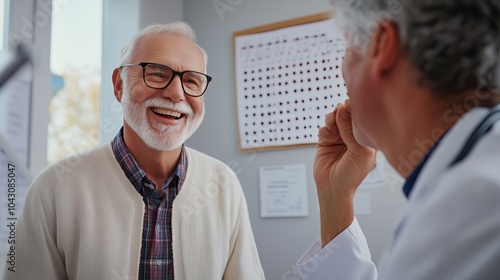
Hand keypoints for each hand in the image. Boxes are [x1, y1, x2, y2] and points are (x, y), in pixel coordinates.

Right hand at [314, 100, 375, 245]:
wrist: (333, 188)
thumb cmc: (352, 175)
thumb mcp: (360, 151)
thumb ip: (351, 130)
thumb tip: (341, 109)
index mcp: (366, 136)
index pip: (362, 116)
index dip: (356, 108)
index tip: (350, 104)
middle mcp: (352, 135)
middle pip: (346, 112)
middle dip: (341, 112)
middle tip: (339, 116)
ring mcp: (339, 136)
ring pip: (333, 117)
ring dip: (331, 120)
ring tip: (333, 131)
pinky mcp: (326, 140)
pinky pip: (323, 127)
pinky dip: (324, 131)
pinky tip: (327, 140)